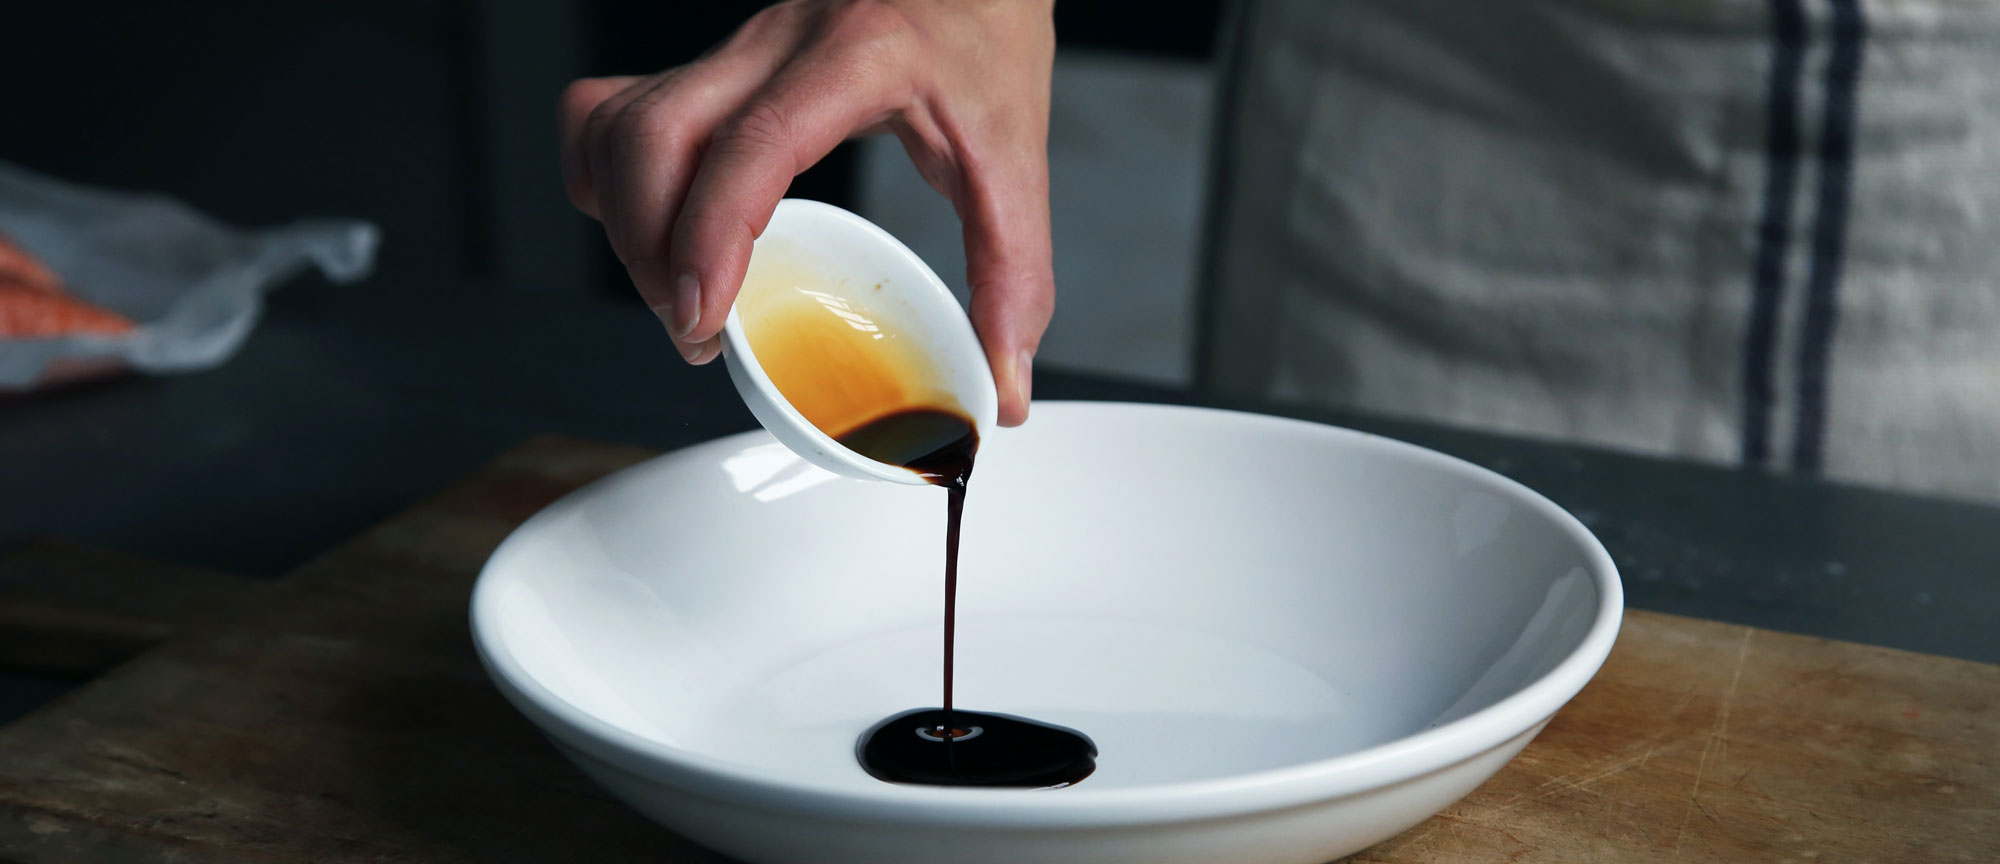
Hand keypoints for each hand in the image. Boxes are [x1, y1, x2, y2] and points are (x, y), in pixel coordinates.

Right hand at [559, 0, 1055, 425]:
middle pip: (656, 136)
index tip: (701, 314)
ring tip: (676, 292)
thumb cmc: (985, 44)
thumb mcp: (1016, 159)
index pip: (754, 143)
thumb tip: (1005, 386)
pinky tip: (650, 227)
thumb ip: (1016, 276)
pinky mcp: (709, 66)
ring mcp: (732, 50)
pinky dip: (606, 178)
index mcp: (857, 57)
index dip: (712, 235)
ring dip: (626, 223)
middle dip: (652, 250)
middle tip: (698, 328)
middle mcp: (777, 42)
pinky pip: (610, 112)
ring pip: (620, 126)